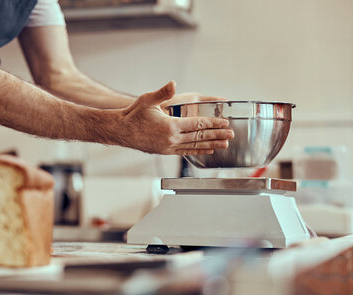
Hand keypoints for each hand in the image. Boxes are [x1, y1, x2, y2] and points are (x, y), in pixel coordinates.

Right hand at [115, 81, 233, 154]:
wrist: (121, 130)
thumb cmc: (133, 114)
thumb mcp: (148, 100)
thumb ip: (163, 93)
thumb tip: (173, 84)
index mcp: (170, 126)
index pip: (197, 125)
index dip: (213, 124)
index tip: (225, 123)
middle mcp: (171, 139)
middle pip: (199, 137)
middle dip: (217, 135)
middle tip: (231, 134)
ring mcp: (168, 147)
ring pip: (194, 146)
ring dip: (211, 144)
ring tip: (224, 144)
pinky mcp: (165, 151)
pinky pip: (185, 152)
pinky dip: (198, 150)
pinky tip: (207, 149)